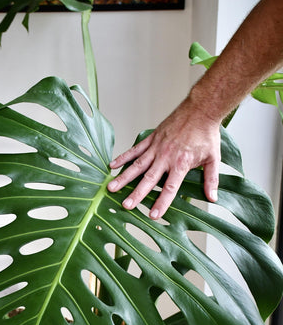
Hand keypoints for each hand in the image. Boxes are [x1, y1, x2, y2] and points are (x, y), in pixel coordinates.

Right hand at [107, 98, 220, 218]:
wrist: (200, 110)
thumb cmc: (206, 134)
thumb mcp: (213, 158)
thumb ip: (211, 179)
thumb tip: (212, 198)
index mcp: (181, 164)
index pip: (169, 188)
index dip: (161, 203)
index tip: (153, 215)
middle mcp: (166, 157)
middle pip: (148, 179)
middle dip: (136, 194)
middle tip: (125, 205)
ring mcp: (156, 147)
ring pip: (137, 165)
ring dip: (124, 177)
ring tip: (111, 187)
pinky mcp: (151, 139)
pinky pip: (135, 149)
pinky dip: (123, 157)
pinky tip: (112, 165)